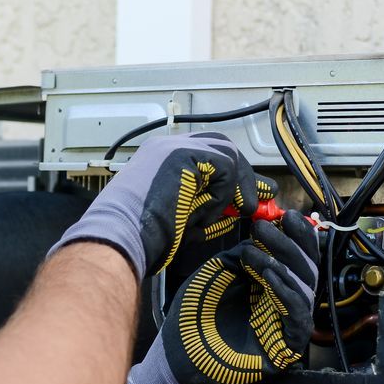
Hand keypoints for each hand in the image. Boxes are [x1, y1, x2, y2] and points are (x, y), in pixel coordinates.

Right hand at [48, 132, 271, 278]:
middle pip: (221, 146)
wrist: (120, 238)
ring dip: (232, 188)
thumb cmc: (143, 238)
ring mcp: (174, 146)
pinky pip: (224, 166)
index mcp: (161, 160)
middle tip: (263, 197)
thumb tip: (245, 205)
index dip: (233, 176)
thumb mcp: (184, 218)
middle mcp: (167, 146)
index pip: (208, 156)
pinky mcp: (183, 153)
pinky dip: (223, 193)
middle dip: (244, 174)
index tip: (250, 198)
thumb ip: (211, 206)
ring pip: (226, 154)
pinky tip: (207, 212)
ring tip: (220, 215)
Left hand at [125, 218, 319, 383]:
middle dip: (289, 244)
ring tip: (253, 252)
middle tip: (266, 227)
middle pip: (306, 269)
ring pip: (305, 288)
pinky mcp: (286, 348)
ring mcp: (286, 326)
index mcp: (272, 287)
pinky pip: (298, 315)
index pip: (297, 258)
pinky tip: (269, 276)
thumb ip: (246, 253)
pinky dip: (287, 292)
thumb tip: (267, 231)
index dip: (298, 236)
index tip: (288, 215)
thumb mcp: (220, 272)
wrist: (177, 351)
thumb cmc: (194, 313)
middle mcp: (284, 305)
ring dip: (282, 263)